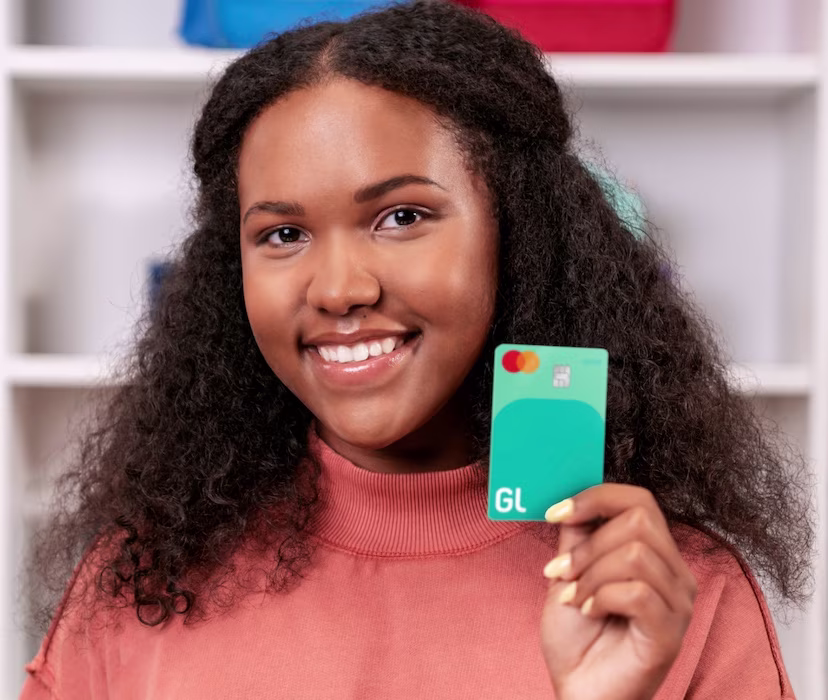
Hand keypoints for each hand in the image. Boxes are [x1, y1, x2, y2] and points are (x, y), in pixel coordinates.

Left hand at [540, 484, 696, 699]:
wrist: (579, 692)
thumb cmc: (577, 637)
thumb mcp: (570, 572)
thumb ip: (576, 535)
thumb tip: (569, 495)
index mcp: (655, 555)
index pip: (640, 500)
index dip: (595, 497)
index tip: (554, 513)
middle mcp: (675, 575)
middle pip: (640, 520)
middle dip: (588, 543)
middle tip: (561, 571)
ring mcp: (677, 605)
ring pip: (635, 554)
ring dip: (590, 573)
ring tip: (574, 597)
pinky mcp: (669, 634)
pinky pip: (637, 592)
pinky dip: (601, 597)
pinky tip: (588, 612)